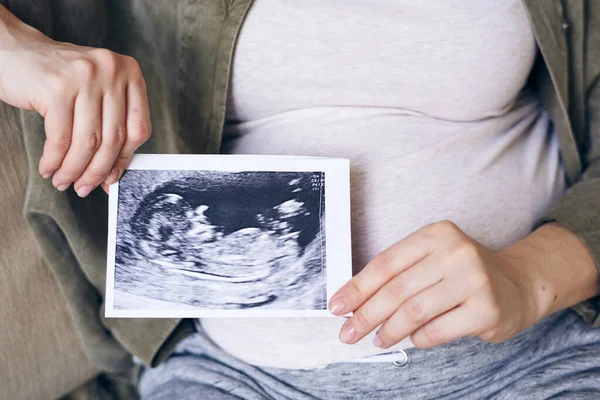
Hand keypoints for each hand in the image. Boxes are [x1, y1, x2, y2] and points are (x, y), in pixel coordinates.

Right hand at [0, 8, 150, 195]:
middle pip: (113, 138)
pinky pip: (60, 138)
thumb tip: (112, 175)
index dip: (124, 159)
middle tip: (84, 188)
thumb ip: (109, 127)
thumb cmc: (60, 79)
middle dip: (97, 171)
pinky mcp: (56, 88)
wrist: (14, 51)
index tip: (111, 178)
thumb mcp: (95, 94)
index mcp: (130, 73)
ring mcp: (84, 77)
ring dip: (74, 169)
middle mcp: (111, 71)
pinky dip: (54, 160)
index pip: (138, 128)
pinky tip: (49, 168)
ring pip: (87, 141)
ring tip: (64, 181)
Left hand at [329, 221, 546, 348]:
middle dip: (366, 315)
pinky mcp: (486, 309)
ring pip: (414, 312)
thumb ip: (399, 275)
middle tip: (348, 333)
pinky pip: (437, 331)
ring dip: (389, 330)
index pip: (385, 263)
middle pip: (396, 289)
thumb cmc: (463, 274)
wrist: (518, 285)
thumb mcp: (432, 260)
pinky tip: (413, 339)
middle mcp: (456, 252)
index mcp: (436, 234)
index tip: (337, 306)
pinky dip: (418, 339)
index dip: (357, 287)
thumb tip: (354, 302)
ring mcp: (474, 280)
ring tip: (378, 339)